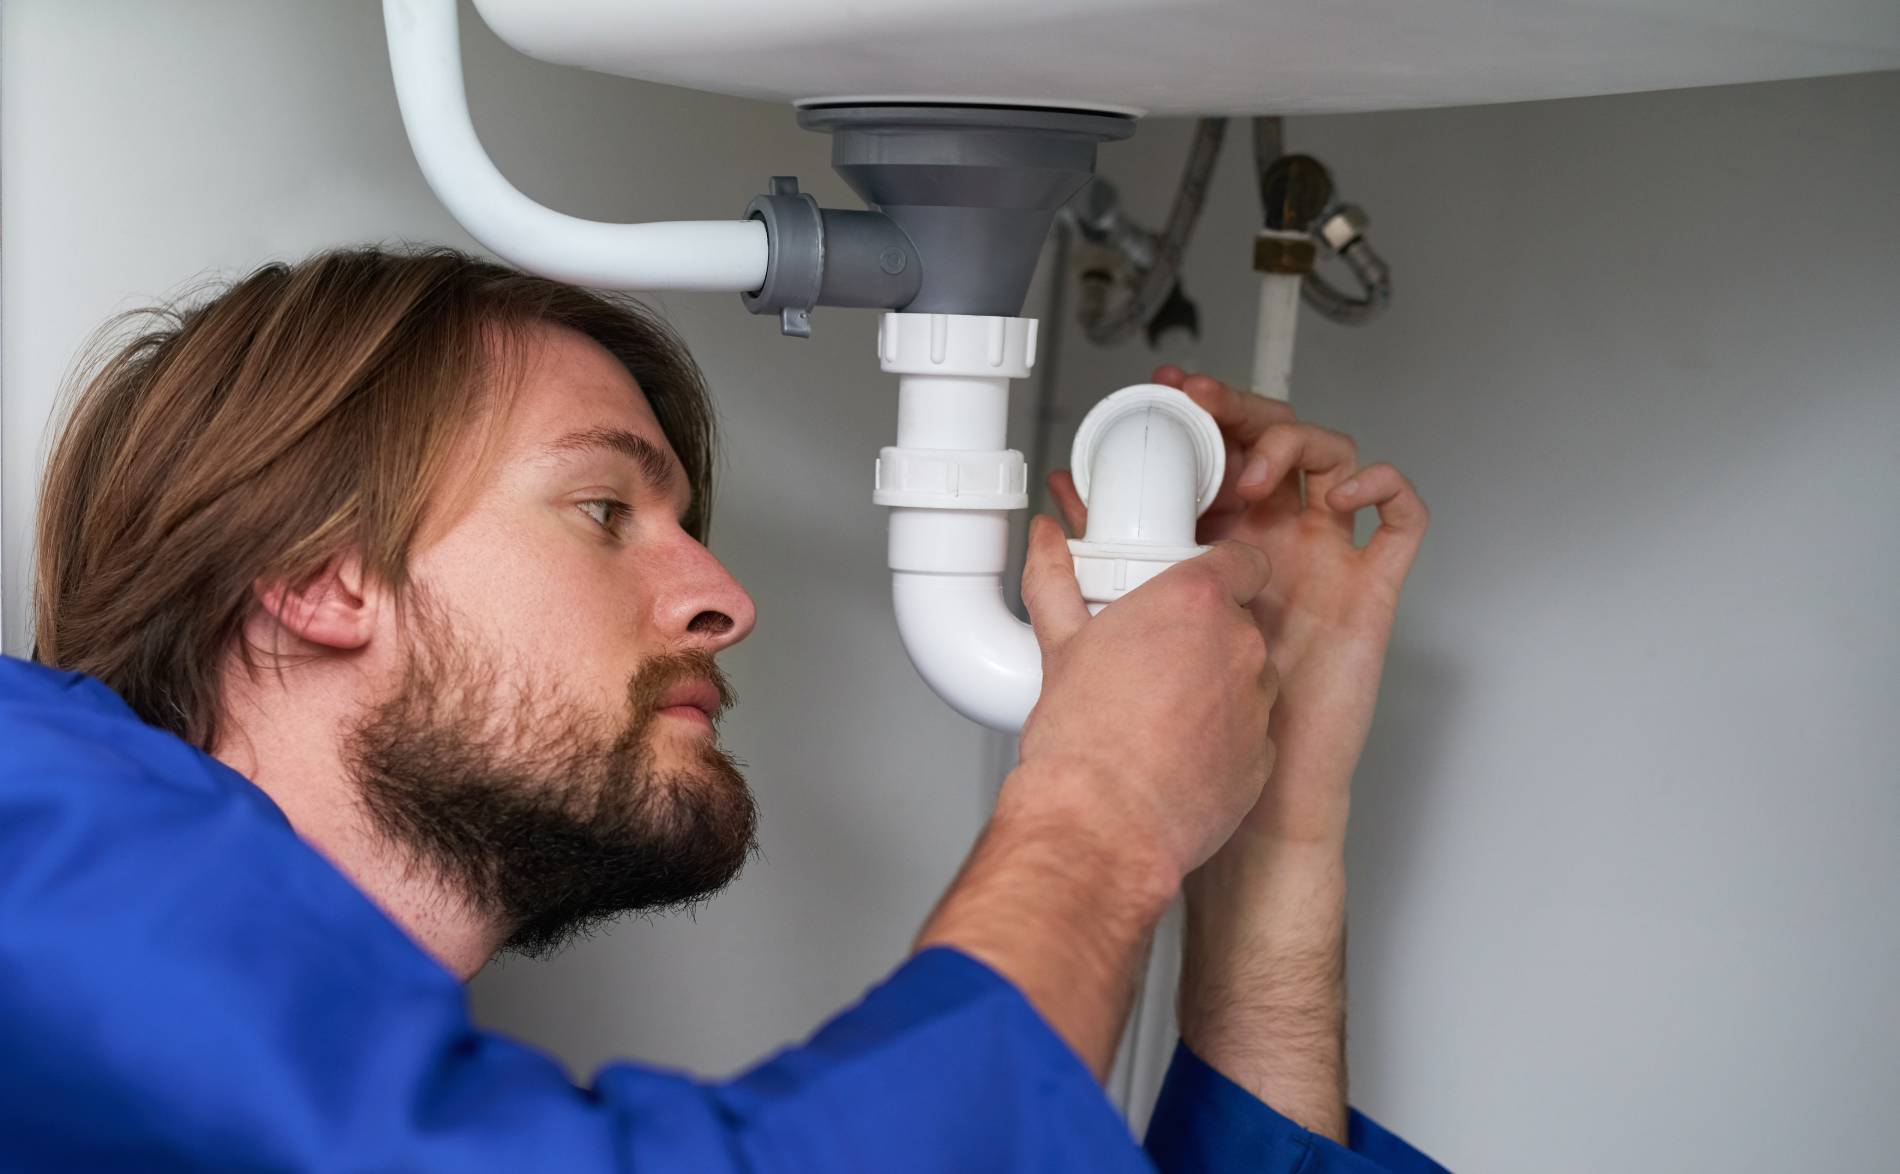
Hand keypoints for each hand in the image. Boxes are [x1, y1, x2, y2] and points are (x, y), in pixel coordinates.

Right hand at [1013, 514, 1278, 884]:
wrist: (1102, 824)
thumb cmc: (1083, 741)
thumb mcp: (1060, 646)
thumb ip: (1056, 581)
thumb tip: (1045, 542)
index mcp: (1195, 603)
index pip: (1243, 561)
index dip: (1222, 573)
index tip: (1196, 592)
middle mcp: (1239, 646)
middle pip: (1240, 623)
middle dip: (1205, 638)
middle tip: (1157, 659)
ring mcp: (1258, 703)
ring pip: (1249, 679)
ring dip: (1217, 687)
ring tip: (1163, 713)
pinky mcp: (1263, 757)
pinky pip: (1250, 732)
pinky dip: (1224, 738)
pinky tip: (1178, 752)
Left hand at [1050, 367, 1428, 845]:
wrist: (1244, 797)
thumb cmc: (1191, 722)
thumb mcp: (1124, 623)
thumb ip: (1089, 562)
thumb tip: (1059, 503)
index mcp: (1225, 537)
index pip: (1225, 447)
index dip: (1203, 411)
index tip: (1166, 390)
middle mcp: (1279, 540)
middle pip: (1278, 438)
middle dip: (1243, 408)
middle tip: (1205, 403)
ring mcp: (1329, 559)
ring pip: (1338, 460)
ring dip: (1296, 445)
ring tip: (1252, 473)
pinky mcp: (1371, 592)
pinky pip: (1403, 522)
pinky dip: (1383, 488)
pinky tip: (1341, 495)